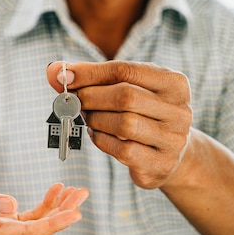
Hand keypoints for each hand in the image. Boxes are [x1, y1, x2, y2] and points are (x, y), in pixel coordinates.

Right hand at [0, 178, 87, 234]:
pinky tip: (56, 190)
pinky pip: (31, 216)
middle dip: (63, 213)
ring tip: (77, 191)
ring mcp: (3, 230)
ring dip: (59, 207)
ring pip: (39, 223)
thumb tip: (10, 204)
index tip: (74, 213)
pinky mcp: (3, 220)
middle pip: (39, 230)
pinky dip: (46, 203)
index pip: (28, 233)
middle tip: (82, 194)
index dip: (53, 223)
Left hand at [46, 61, 192, 188]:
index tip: (64, 76)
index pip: (126, 70)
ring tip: (88, 117)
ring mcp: (173, 139)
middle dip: (92, 97)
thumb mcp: (125, 88)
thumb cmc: (140, 112)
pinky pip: (122, 150)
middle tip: (75, 101)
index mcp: (174, 83)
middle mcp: (180, 110)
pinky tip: (97, 134)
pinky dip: (101, 140)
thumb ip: (90, 77)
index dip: (91, 72)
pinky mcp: (160, 164)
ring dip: (96, 120)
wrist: (170, 154)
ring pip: (124, 124)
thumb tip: (53, 71)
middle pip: (126, 96)